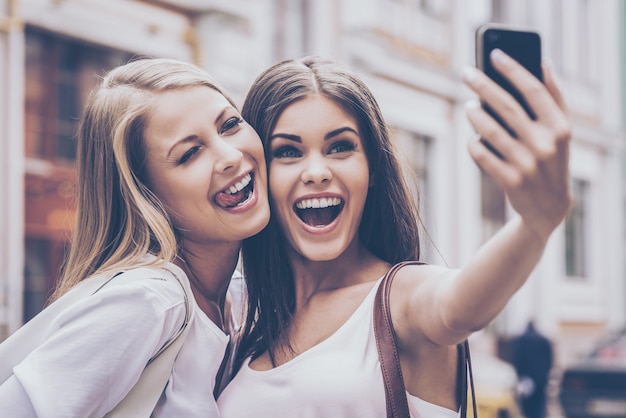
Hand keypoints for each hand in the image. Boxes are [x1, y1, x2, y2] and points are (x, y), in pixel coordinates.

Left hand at [463, 49, 571, 240]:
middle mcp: (545, 144)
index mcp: (561, 128)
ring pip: (490, 131)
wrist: (549, 208)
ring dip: (474, 115)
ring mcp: (527, 164)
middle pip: (507, 106)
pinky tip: (473, 139)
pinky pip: (482, 155)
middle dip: (483, 86)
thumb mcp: (560, 133)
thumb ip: (554, 99)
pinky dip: (474, 144)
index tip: (495, 54)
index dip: (513, 70)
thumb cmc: (551, 160)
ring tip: (468, 107)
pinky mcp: (510, 181)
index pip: (534, 90)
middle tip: (466, 73)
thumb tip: (543, 62)